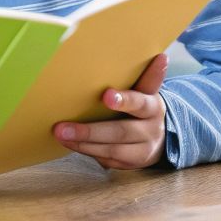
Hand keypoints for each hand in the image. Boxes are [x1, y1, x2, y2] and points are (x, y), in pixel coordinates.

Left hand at [52, 53, 168, 170]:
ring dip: (83, 142)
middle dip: (90, 131)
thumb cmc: (143, 106)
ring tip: (60, 134)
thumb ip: (148, 76)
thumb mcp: (147, 91)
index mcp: (153, 107)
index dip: (125, 100)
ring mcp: (142, 150)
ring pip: (111, 149)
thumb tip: (160, 56)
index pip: (140, 102)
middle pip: (120, 131)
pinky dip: (86, 151)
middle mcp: (150, 130)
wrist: (159, 137)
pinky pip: (107, 159)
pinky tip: (69, 143)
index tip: (106, 95)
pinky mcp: (130, 164)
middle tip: (62, 127)